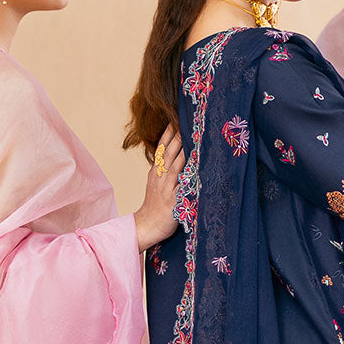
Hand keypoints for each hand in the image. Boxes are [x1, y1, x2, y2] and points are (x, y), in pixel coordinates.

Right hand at [133, 123, 185, 251]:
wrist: (147, 225)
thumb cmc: (154, 204)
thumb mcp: (154, 182)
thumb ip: (163, 169)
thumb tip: (174, 154)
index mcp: (155, 171)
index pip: (161, 147)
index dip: (167, 133)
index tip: (174, 118)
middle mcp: (160, 176)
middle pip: (169, 152)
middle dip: (177, 136)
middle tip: (185, 120)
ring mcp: (166, 188)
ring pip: (176, 166)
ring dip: (183, 151)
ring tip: (191, 138)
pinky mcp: (173, 200)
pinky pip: (183, 186)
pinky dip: (189, 177)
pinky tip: (197, 168)